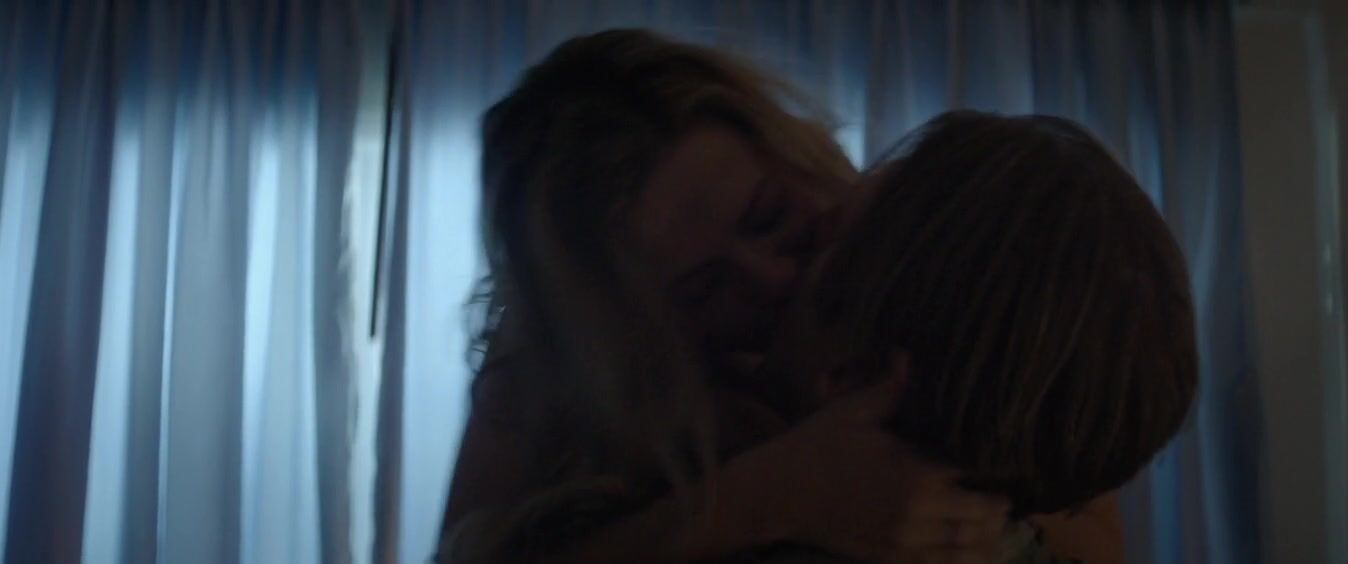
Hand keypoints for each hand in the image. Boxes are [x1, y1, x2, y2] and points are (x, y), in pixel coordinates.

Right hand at [722, 353, 1009, 563]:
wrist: (778, 492)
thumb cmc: (817, 445)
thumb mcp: (854, 410)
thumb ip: (891, 389)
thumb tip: (911, 356)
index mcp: (917, 476)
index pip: (977, 486)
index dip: (996, 481)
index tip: (1004, 469)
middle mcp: (918, 515)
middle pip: (980, 522)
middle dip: (996, 513)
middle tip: (1003, 500)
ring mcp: (903, 542)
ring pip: (964, 552)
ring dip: (985, 542)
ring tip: (993, 529)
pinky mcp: (887, 558)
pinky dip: (958, 562)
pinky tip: (969, 553)